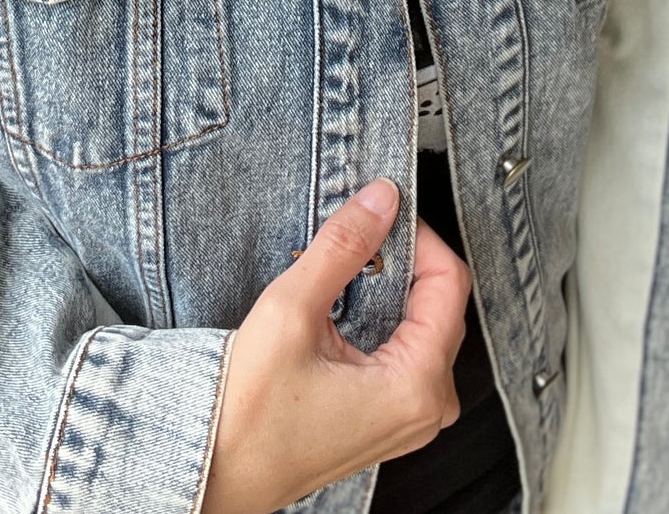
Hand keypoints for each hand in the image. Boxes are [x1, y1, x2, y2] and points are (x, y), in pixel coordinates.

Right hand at [200, 179, 472, 513]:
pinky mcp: (390, 419)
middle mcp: (426, 409)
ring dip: (392, 289)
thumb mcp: (292, 310)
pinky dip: (384, 319)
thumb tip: (380, 200)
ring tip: (347, 268)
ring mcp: (411, 419)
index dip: (420, 237)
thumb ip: (342, 247)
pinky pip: (409, 354)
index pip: (449, 283)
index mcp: (416, 386)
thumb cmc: (249, 412)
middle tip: (359, 235)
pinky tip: (347, 304)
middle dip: (405, 261)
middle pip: (442, 304)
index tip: (385, 212)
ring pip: (425, 327)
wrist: (219, 469)